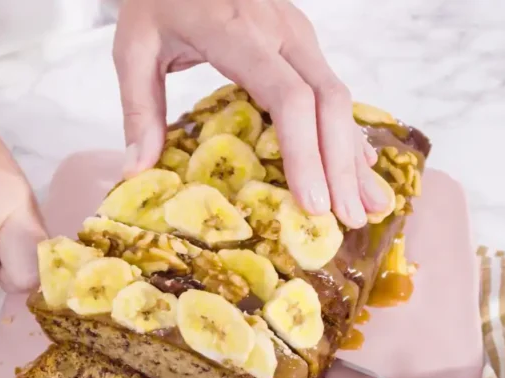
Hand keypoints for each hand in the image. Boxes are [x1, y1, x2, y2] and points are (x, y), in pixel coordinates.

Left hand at [113, 0, 388, 227]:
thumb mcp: (134, 46)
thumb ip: (139, 107)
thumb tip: (137, 170)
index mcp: (239, 33)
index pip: (288, 98)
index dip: (305, 153)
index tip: (311, 203)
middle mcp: (282, 31)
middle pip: (328, 102)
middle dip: (342, 165)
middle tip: (348, 220)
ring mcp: (298, 32)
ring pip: (339, 96)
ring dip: (354, 153)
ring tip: (370, 207)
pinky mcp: (301, 39)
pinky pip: (331, 89)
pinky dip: (346, 132)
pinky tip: (361, 166)